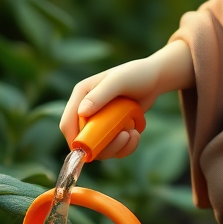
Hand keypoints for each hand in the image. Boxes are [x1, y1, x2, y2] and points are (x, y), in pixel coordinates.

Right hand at [58, 41, 194, 156]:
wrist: (154, 79)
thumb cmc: (136, 74)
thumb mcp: (119, 81)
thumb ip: (101, 95)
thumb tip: (82, 112)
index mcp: (81, 96)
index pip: (68, 123)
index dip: (75, 139)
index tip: (91, 149)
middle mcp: (87, 111)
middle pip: (83, 141)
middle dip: (102, 146)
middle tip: (124, 136)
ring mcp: (99, 122)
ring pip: (99, 148)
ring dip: (117, 147)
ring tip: (133, 133)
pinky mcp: (112, 130)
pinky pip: (113, 148)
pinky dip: (125, 147)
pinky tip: (136, 134)